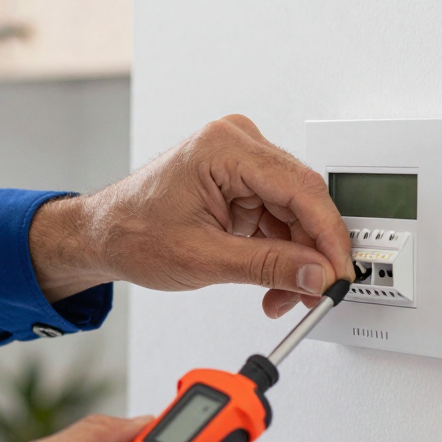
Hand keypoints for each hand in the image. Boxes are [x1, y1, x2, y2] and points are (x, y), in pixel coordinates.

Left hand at [28, 115, 354, 317]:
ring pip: (292, 213)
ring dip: (294, 258)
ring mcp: (238, 162)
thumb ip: (267, 266)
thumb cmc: (132, 232)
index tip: (340, 271)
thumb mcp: (204, 258)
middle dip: (310, 253)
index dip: (328, 236)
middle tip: (315, 292)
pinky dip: (278, 251)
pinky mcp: (238, 183)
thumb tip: (316, 274)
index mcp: (225, 147)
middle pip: (301, 200)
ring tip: (283, 296)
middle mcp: (236, 145)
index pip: (301, 188)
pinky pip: (275, 217)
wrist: (102, 236)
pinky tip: (273, 279)